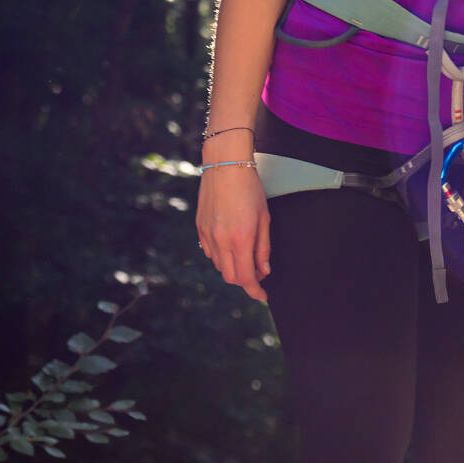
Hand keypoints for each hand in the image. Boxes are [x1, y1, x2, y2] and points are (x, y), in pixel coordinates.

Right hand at [196, 165, 271, 301]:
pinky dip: (221, 256)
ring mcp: (207, 235)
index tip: (263, 296)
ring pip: (219, 265)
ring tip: (246, 256)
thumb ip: (263, 247)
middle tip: (257, 275)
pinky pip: (209, 252)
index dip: (254, 290)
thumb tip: (263, 271)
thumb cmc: (250, 189)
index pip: (245, 277)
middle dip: (244, 281)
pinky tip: (231, 246)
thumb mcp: (264, 218)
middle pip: (230, 276)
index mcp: (240, 239)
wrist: (225, 166)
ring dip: (233, 267)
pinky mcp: (199, 228)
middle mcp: (220, 241)